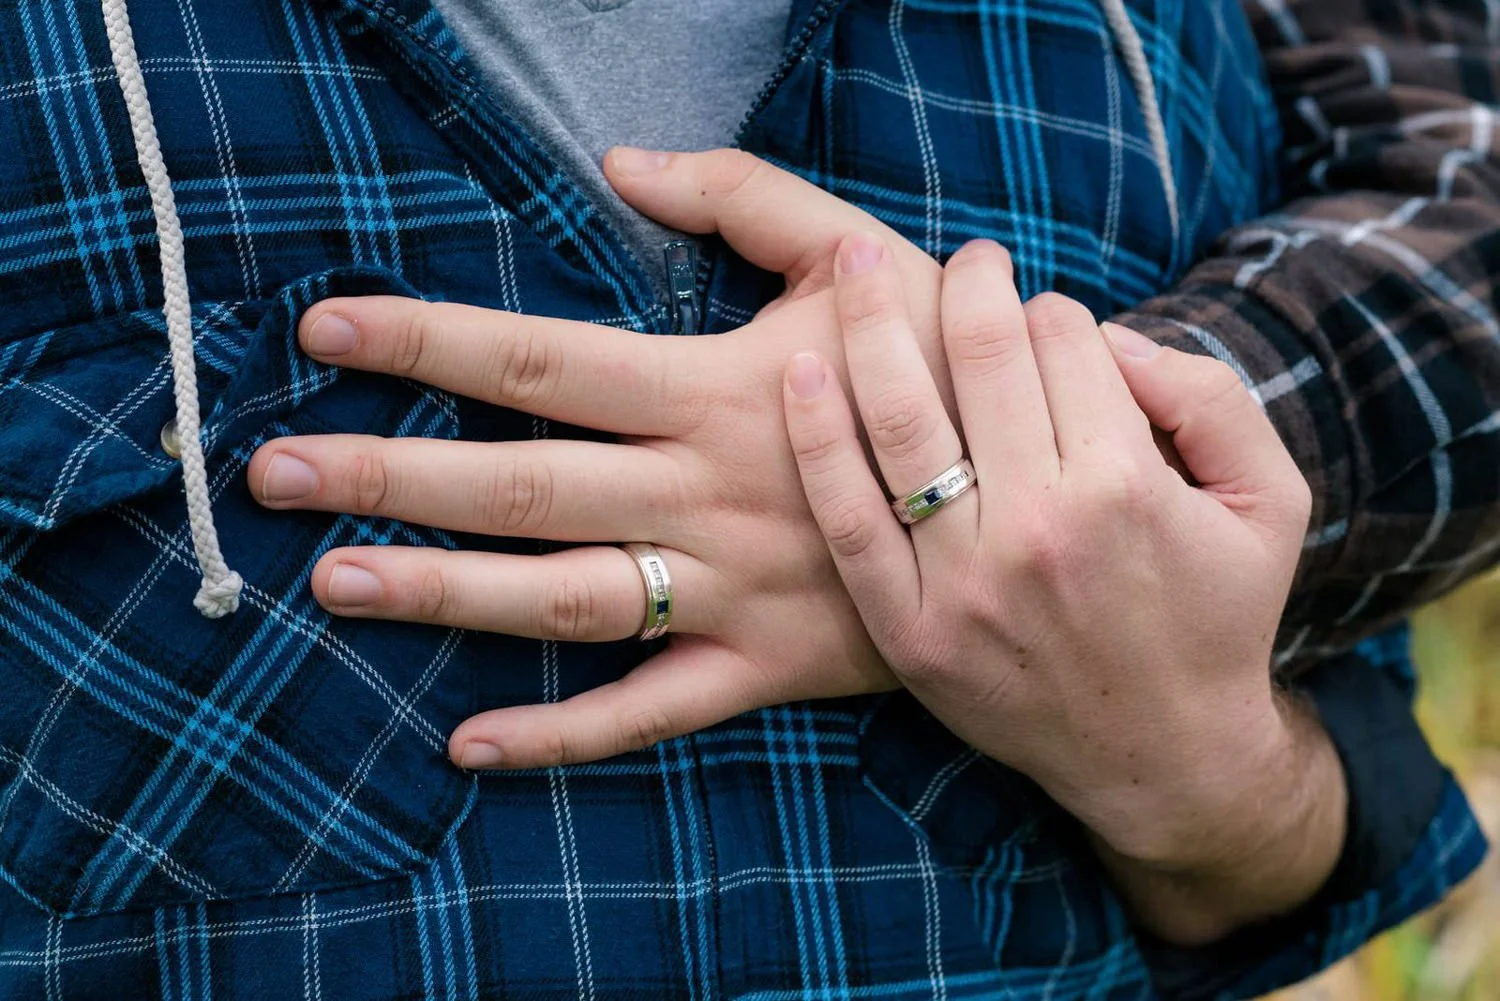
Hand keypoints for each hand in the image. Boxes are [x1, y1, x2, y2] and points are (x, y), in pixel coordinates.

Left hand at [248, 151, 944, 768]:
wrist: (1038, 499)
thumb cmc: (935, 369)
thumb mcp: (862, 255)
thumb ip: (747, 196)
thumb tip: (622, 163)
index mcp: (717, 391)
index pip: (545, 361)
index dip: (429, 342)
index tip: (326, 331)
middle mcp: (705, 494)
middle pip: (524, 483)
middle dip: (391, 474)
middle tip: (274, 472)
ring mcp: (730, 590)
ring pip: (564, 599)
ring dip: (444, 596)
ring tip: (333, 584)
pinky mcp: (760, 666)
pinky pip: (650, 710)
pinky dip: (562, 735)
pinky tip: (469, 745)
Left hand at [781, 232, 1342, 942]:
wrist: (1162, 757)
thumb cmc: (1218, 617)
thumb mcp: (1273, 502)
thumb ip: (1209, 396)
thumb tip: (1107, 335)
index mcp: (1123, 484)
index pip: (1066, 341)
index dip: (1054, 310)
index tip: (1044, 313)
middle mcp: (1037, 526)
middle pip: (980, 359)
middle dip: (969, 284)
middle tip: (962, 255)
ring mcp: (961, 581)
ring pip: (901, 420)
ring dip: (870, 323)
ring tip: (853, 259)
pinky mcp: (908, 628)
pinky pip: (848, 517)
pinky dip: (816, 440)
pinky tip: (799, 371)